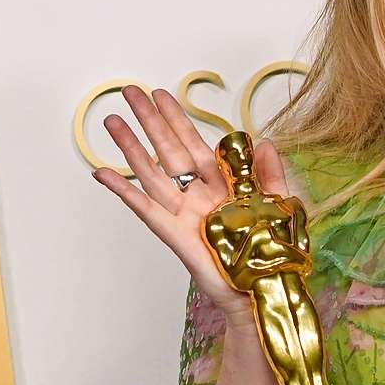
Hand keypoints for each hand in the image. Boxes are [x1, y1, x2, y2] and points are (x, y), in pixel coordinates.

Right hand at [92, 85, 287, 326]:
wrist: (265, 291)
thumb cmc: (271, 253)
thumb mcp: (280, 205)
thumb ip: (271, 174)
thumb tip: (265, 141)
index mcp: (222, 185)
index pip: (194, 143)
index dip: (177, 119)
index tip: (160, 95)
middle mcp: (198, 196)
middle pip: (168, 150)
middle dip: (150, 121)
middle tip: (130, 92)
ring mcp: (184, 214)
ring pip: (152, 173)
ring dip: (131, 147)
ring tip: (112, 121)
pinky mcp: (175, 235)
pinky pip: (145, 209)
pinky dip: (124, 191)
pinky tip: (104, 173)